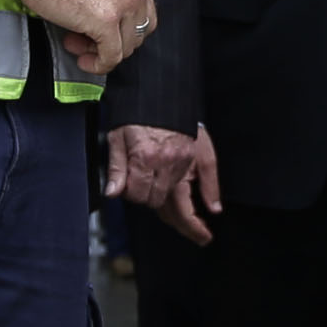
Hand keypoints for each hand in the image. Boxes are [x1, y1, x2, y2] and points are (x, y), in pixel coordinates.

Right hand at [17, 0, 155, 76]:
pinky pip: (111, 57)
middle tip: (84, 40)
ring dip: (101, 53)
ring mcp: (124, 4)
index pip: (145, 18)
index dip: (123, 32)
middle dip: (112, 43)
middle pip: (138, 35)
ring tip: (76, 43)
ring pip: (125, 49)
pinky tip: (82, 59)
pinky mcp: (106, 21)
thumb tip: (110, 31)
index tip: (102, 34)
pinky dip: (97, 65)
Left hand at [107, 123, 221, 242]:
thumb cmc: (136, 113)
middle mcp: (167, 163)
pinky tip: (214, 209)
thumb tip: (113, 193)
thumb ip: (116, 168)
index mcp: (145, 159)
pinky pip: (210, 177)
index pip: (138, 194)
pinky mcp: (200, 152)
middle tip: (160, 212)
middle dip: (154, 206)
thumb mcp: (117, 137)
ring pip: (184, 199)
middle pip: (160, 201)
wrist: (159, 90)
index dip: (132, 196)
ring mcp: (186, 160)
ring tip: (199, 235)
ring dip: (187, 217)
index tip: (130, 191)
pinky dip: (212, 194)